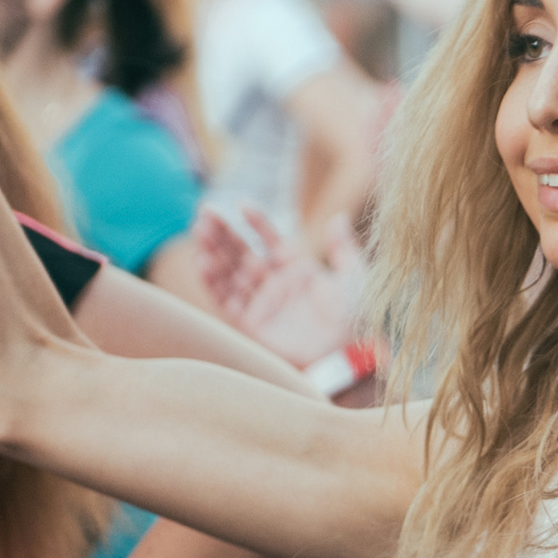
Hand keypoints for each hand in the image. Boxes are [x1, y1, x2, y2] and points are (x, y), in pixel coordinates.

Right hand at [196, 204, 359, 366]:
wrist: (349, 353)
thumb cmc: (357, 318)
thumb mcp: (354, 276)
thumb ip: (343, 247)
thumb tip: (338, 217)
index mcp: (299, 272)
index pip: (271, 241)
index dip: (257, 223)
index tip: (241, 205)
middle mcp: (277, 287)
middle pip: (244, 254)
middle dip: (224, 233)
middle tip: (205, 211)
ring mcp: (263, 305)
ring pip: (231, 274)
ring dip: (213, 252)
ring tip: (199, 229)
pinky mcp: (252, 325)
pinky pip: (226, 301)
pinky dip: (213, 283)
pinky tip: (203, 261)